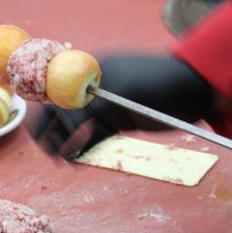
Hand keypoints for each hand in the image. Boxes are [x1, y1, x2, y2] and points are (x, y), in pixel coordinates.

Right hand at [26, 55, 212, 158]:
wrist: (193, 92)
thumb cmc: (159, 83)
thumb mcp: (124, 94)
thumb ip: (93, 108)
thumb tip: (66, 127)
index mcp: (91, 71)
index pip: (57, 88)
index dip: (45, 110)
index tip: (38, 132)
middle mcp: (93, 88)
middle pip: (62, 110)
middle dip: (51, 130)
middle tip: (46, 151)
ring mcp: (105, 106)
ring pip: (76, 127)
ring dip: (65, 143)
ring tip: (60, 161)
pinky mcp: (117, 122)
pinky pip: (93, 136)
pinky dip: (83, 148)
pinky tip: (75, 161)